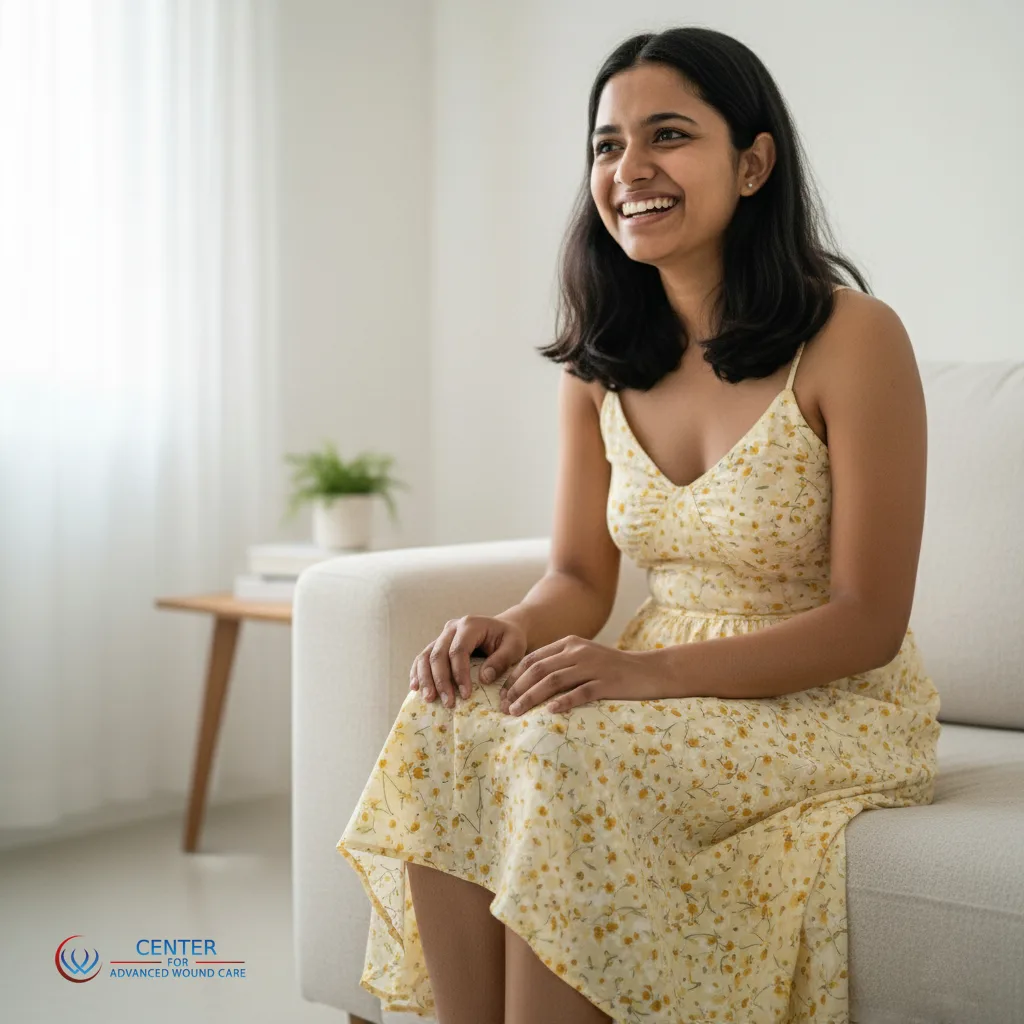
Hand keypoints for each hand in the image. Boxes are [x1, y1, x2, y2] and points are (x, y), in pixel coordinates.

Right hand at [410, 615, 527, 708]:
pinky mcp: (437, 645)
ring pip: (426, 656)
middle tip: (448, 702)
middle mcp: (452, 628)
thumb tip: (483, 678)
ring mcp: (442, 636)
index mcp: (470, 625)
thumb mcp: (514, 646)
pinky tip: (416, 688)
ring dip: (425, 679)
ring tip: (429, 699)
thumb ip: (501, 660)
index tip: (465, 695)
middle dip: (441, 681)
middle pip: (438, 654)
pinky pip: (422, 658)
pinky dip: (417, 673)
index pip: (458, 650)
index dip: (459, 674)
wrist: (503, 630)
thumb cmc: (510, 639)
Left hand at [499, 635, 660, 714]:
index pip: (533, 658)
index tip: (502, 694)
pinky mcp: (606, 683)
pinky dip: (563, 701)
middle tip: (504, 707)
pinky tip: (549, 712)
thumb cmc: (612, 668)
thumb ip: (560, 663)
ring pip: (554, 680)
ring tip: (516, 712)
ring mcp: (593, 666)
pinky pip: (580, 692)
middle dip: (518, 688)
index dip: (515, 676)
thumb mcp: (584, 657)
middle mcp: (579, 651)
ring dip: (531, 697)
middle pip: (540, 669)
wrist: (649, 671)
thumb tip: (529, 682)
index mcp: (570, 643)